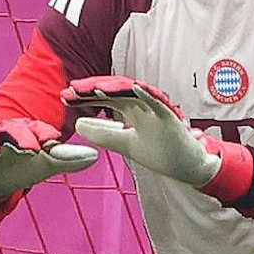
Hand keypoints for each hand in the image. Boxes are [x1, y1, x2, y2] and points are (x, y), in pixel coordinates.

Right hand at [0, 117, 98, 202]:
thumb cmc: (23, 162)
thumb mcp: (45, 163)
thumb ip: (67, 159)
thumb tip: (96, 156)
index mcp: (25, 132)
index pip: (36, 130)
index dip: (43, 134)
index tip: (51, 142)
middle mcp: (4, 134)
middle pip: (11, 131)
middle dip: (19, 137)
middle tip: (29, 148)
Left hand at [63, 75, 221, 186]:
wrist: (189, 166)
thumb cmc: (159, 150)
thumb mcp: (125, 144)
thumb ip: (104, 134)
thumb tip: (77, 125)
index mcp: (132, 109)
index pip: (105, 98)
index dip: (85, 96)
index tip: (64, 97)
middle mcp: (143, 105)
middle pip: (115, 91)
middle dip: (93, 90)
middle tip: (71, 90)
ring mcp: (157, 109)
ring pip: (133, 93)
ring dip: (115, 88)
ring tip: (94, 88)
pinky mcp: (171, 117)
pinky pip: (159, 103)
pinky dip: (147, 95)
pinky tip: (134, 88)